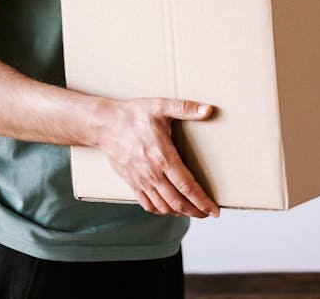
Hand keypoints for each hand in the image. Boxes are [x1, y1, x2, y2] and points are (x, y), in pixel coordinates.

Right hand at [92, 96, 219, 217]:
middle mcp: (153, 174)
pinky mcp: (132, 183)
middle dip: (196, 211)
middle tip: (208, 214)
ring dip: (180, 213)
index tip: (215, 210)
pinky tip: (169, 209)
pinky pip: (147, 205)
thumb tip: (209, 109)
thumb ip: (186, 108)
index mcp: (164, 157)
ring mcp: (141, 181)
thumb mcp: (161, 106)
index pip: (188, 187)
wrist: (105, 124)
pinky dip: (161, 211)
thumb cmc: (134, 114)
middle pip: (178, 202)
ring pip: (164, 207)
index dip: (203, 201)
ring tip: (192, 212)